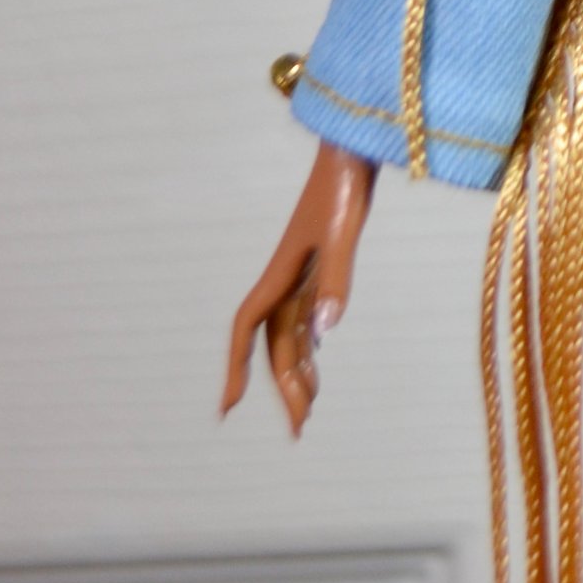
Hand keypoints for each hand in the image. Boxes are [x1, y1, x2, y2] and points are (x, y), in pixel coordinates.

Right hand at [222, 142, 376, 435]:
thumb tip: (322, 334)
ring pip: (291, 334)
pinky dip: (309, 345)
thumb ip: (334, 279)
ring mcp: (301, 272)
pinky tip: (316, 362)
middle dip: (284, 388)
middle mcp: (286, 278)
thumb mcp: (342, 232)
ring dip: (298, 372)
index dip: (236, 366)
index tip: (228, 407)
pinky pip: (306, 316)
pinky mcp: (320, 265)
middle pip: (276, 344)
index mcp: (280, 272)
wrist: (353, 150)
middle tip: (299, 431)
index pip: (247, 328)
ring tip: (309, 409)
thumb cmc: (344, 187)